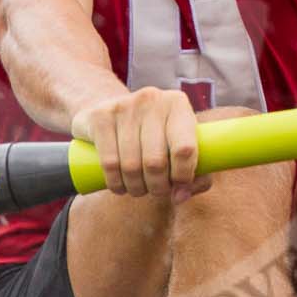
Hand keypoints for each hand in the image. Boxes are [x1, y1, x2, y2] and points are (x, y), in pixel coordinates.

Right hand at [70, 87, 212, 200]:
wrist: (111, 110)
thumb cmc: (155, 136)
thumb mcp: (180, 146)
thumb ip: (196, 175)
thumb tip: (180, 197)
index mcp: (178, 104)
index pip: (185, 149)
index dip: (182, 177)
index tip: (178, 187)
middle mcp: (152, 99)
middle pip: (156, 162)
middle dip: (157, 187)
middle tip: (156, 192)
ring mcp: (124, 105)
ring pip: (131, 165)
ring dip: (136, 188)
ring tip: (139, 190)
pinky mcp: (100, 116)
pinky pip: (109, 162)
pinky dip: (115, 183)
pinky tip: (119, 186)